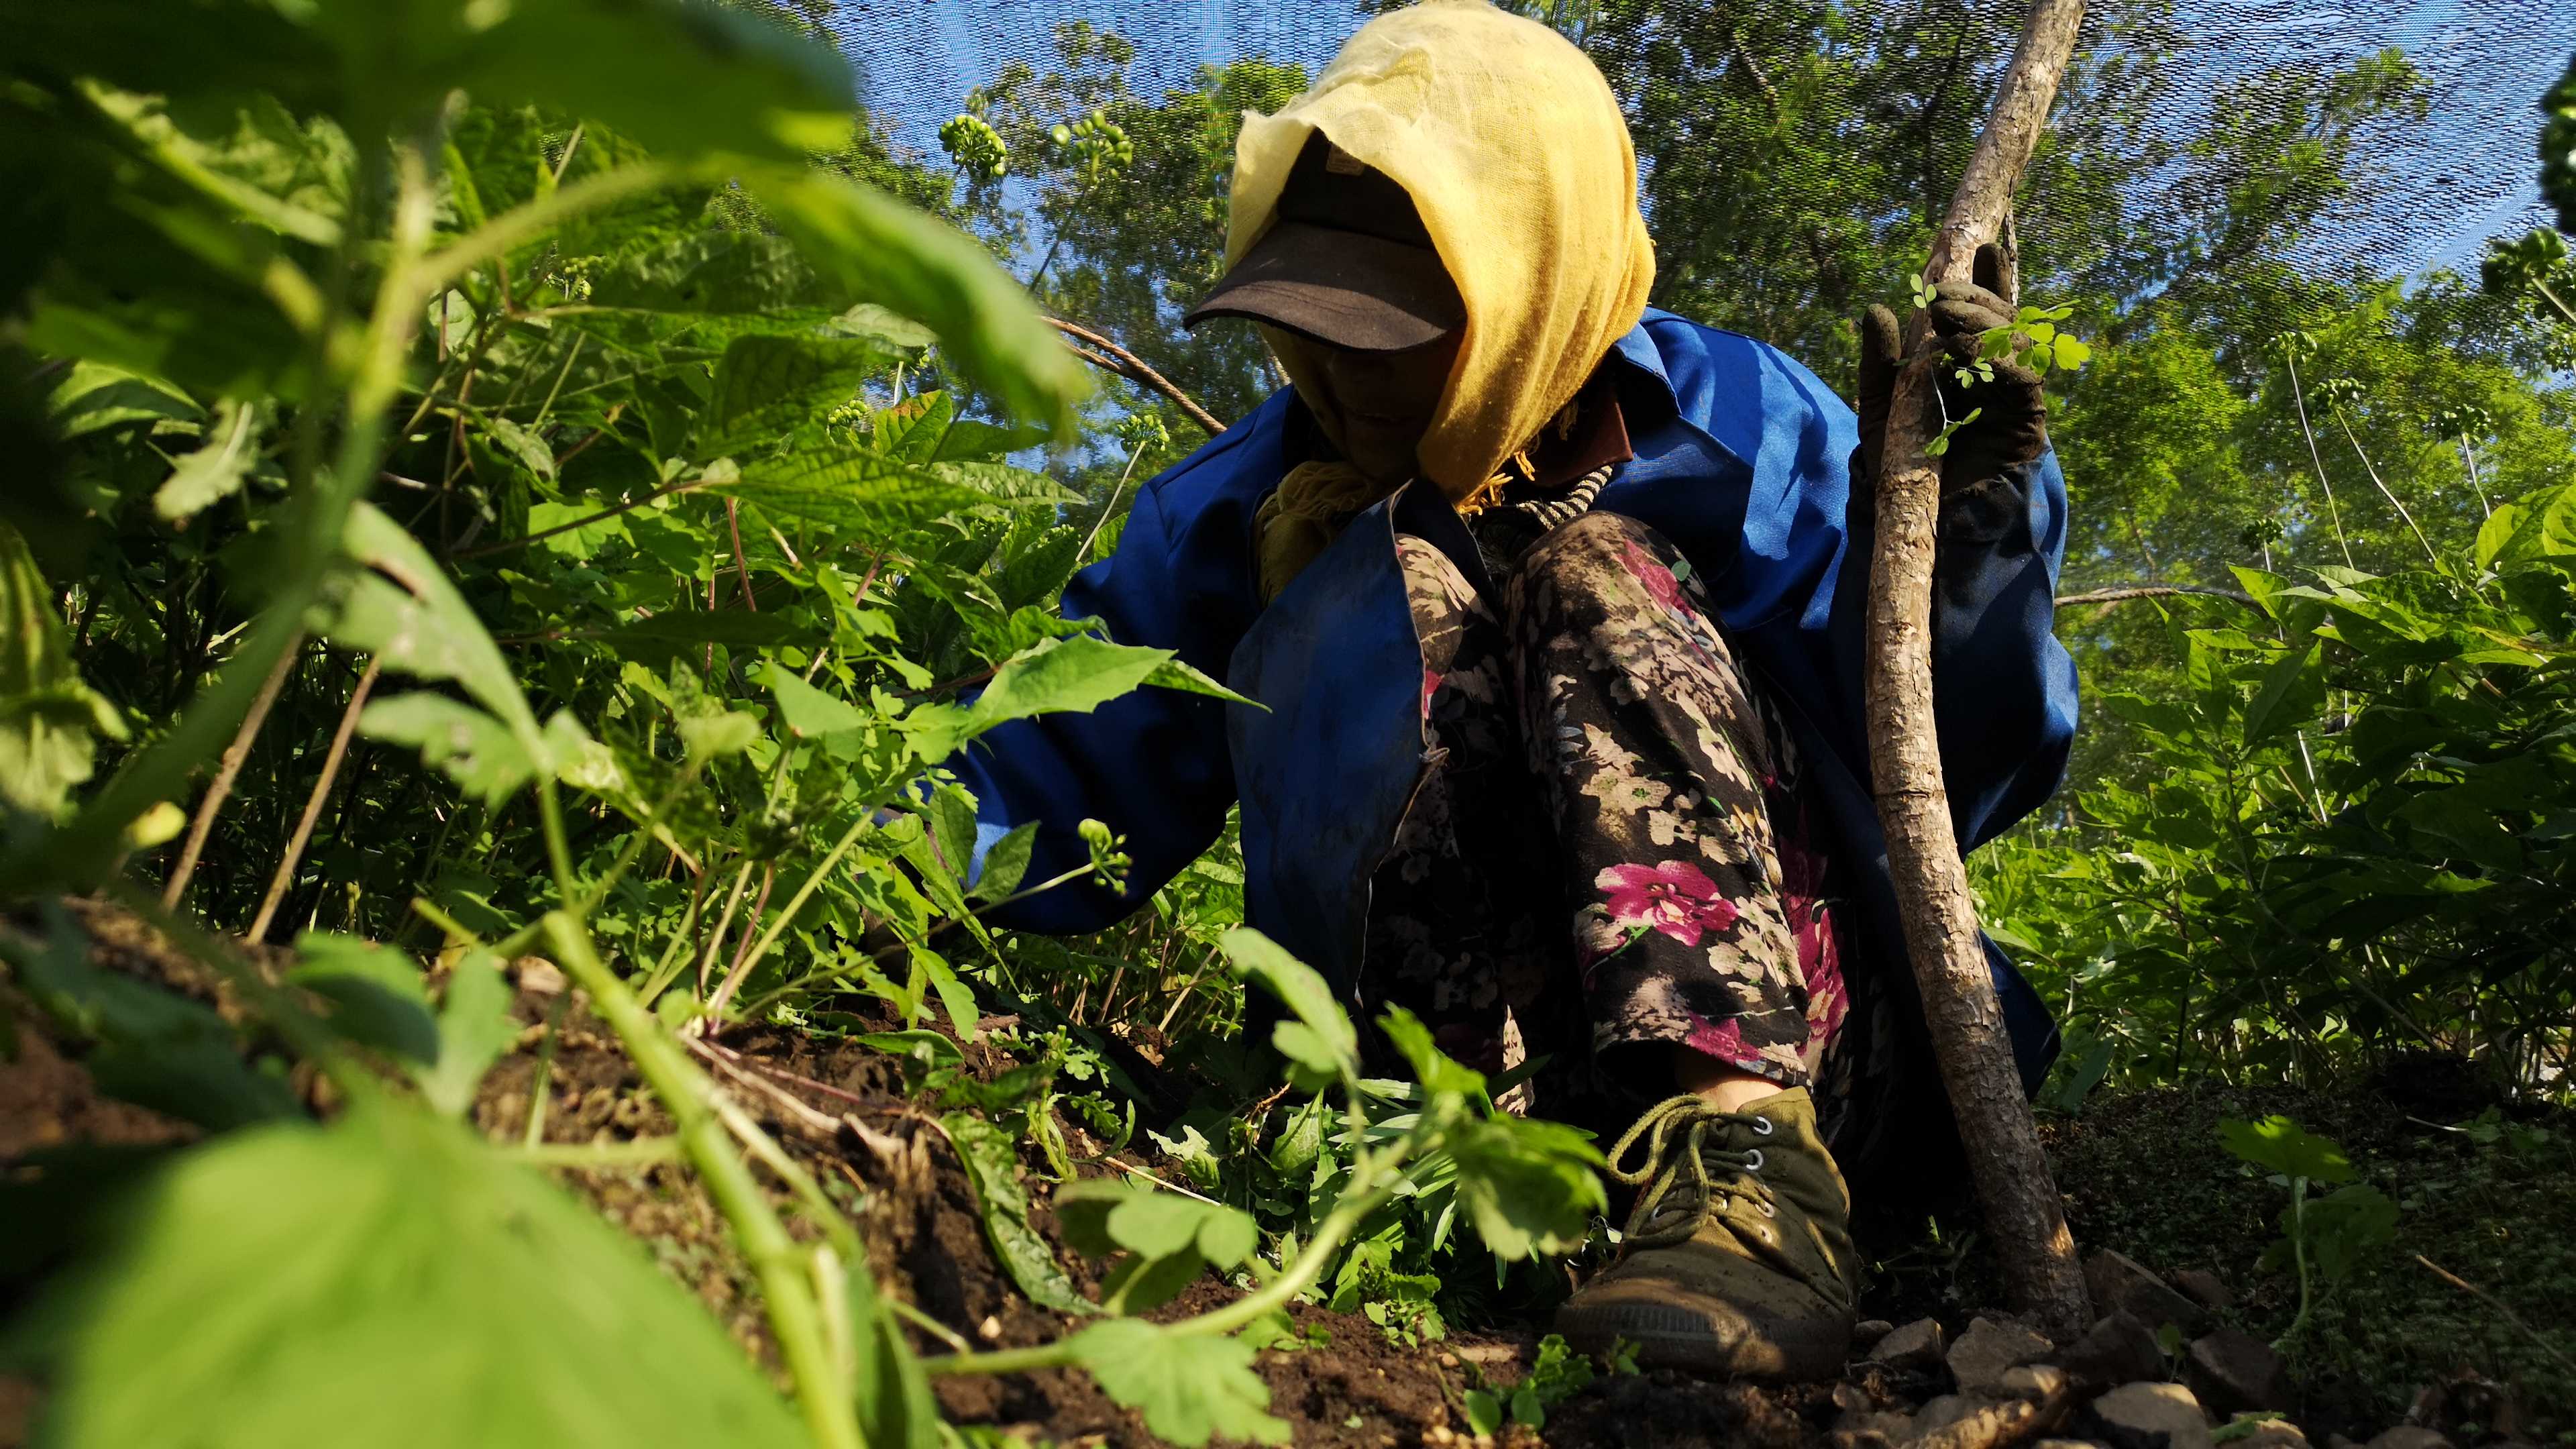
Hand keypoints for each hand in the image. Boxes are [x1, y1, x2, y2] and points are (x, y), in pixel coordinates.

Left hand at [1854, 242, 2047, 492]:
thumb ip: (1880, 364)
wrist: (1917, 525)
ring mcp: (2013, 401)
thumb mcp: (1882, 409)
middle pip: (2002, 323)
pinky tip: (1964, 348)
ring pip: (2013, 346)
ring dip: (1981, 323)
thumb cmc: (1901, 471)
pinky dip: (1997, 359)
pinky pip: (2021, 381)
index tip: (1983, 247)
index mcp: (1966, 369)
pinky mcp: (2024, 425)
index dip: (1988, 281)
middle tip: (1940, 294)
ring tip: (1945, 313)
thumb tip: (1876, 309)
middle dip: (1975, 300)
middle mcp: (1995, 379)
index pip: (1983, 317)